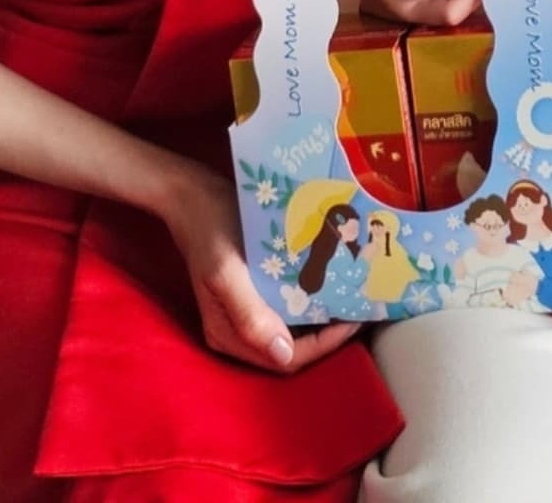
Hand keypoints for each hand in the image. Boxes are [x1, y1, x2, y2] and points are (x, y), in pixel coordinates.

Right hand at [161, 156, 360, 373]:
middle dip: (328, 334)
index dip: (323, 345)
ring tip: (352, 295)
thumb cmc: (209, 229)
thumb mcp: (225, 271)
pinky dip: (310, 297)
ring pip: (292, 326)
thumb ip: (249, 315)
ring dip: (322, 316)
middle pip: (292, 348)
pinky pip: (286, 304)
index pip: (286, 358)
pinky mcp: (253, 288)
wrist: (191, 193)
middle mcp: (238, 329)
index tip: (353, 321)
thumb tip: (283, 355)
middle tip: (360, 308)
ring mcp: (245, 309)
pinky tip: (329, 280)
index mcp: (228, 334)